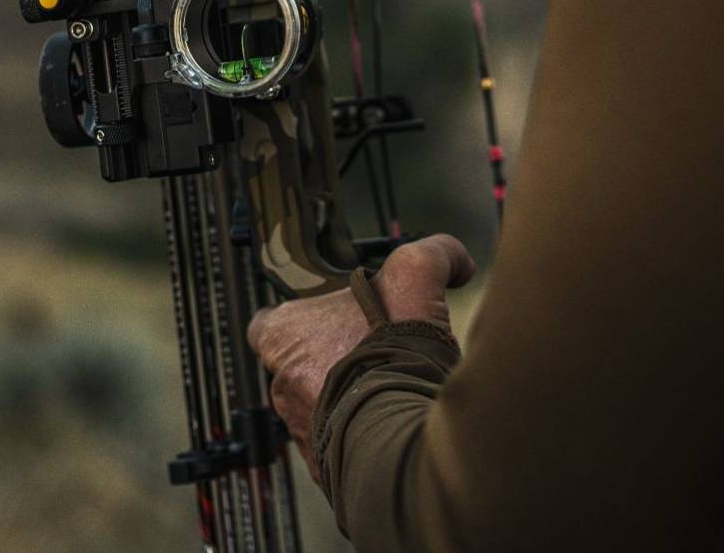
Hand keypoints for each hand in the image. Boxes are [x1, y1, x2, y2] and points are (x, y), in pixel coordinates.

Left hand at [246, 233, 476, 477]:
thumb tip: (453, 258)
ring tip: (395, 387)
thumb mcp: (415, 278)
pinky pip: (342, 443)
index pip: (270, 321)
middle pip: (305, 364)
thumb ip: (431, 255)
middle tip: (381, 351)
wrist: (402, 431)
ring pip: (324, 406)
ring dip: (354, 397)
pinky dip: (365, 431)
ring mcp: (302, 431)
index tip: (332, 315)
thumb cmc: (392, 358)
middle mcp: (283, 386)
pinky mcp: (326, 467)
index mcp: (284, 336)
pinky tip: (396, 418)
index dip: (302, 315)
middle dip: (341, 359)